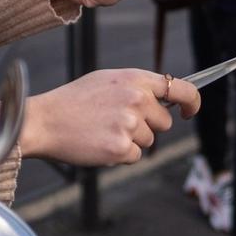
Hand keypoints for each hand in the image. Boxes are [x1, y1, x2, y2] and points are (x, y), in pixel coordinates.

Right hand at [18, 68, 200, 166]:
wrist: (44, 120)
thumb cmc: (73, 101)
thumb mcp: (107, 80)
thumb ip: (136, 87)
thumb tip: (164, 99)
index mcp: (135, 79)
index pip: (182, 89)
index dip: (191, 103)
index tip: (187, 113)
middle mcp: (137, 99)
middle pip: (164, 122)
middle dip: (147, 126)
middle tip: (115, 122)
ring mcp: (130, 124)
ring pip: (148, 141)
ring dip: (131, 141)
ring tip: (102, 131)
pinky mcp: (121, 147)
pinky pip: (135, 157)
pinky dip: (120, 155)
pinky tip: (99, 144)